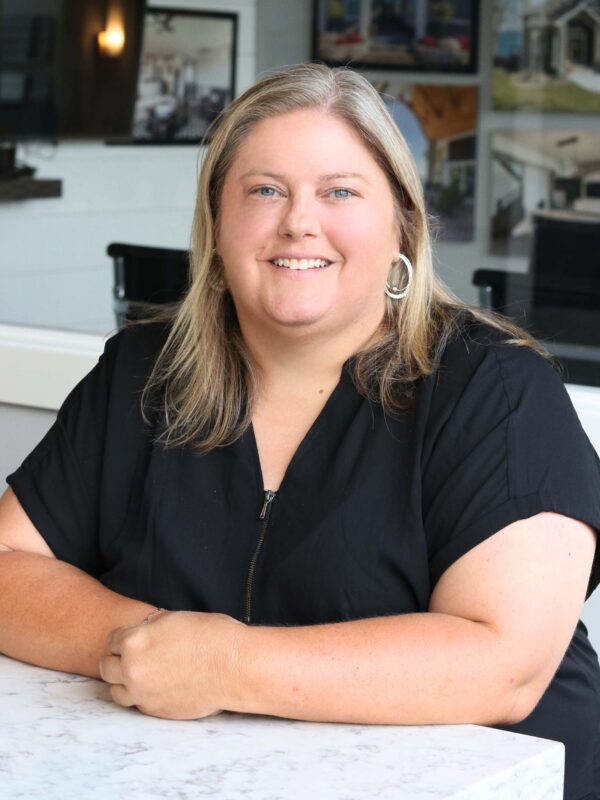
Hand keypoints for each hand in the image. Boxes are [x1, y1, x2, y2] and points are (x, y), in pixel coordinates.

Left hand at [98, 610, 245, 719]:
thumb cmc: (212, 636)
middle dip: (118, 660)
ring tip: (141, 675)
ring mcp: (142, 694)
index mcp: (134, 641)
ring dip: (124, 681)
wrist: (234, 666)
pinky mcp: (156, 711)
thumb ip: (151, 627)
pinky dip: (142, 696)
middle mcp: (132, 669)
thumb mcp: (174, 618)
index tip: (134, 638)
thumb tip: (145, 630)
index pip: (112, 640)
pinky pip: (137, 704)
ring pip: (116, 691)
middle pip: (107, 667)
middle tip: (133, 657)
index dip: (124, 637)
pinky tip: (158, 687)